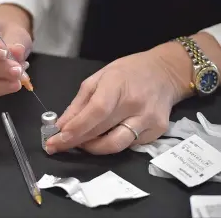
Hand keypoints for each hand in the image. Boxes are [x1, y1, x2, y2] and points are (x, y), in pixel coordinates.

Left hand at [45, 45, 191, 154]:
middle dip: (76, 142)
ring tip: (82, 141)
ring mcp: (149, 120)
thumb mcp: (98, 78)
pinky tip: (106, 134)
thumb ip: (79, 103)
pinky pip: (128, 145)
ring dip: (93, 147)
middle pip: (103, 133)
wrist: (165, 73)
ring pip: (116, 146)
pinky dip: (111, 143)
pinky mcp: (157, 132)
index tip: (56, 140)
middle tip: (59, 144)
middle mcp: (136, 105)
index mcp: (118, 86)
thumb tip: (62, 126)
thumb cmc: (128, 72)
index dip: (75, 129)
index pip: (96, 112)